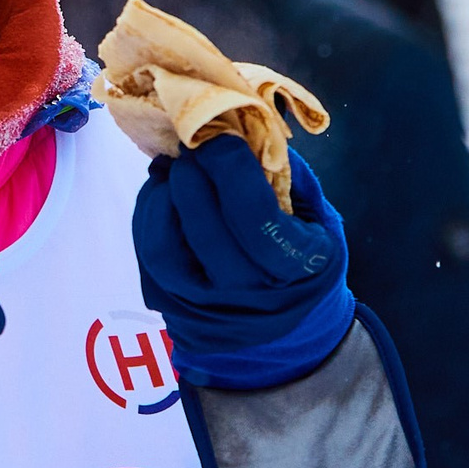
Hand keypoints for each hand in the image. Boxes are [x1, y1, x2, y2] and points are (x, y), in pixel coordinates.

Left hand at [133, 135, 355, 389]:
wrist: (287, 342)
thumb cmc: (307, 267)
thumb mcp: (321, 222)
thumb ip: (289, 176)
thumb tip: (243, 125)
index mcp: (297, 266)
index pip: (253, 215)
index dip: (230, 169)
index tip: (219, 137)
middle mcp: (246, 293)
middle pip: (203, 226)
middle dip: (193, 175)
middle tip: (193, 144)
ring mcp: (203, 305)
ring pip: (163, 244)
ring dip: (163, 194)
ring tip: (176, 168)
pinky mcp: (170, 305)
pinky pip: (147, 253)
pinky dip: (149, 213)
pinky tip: (163, 191)